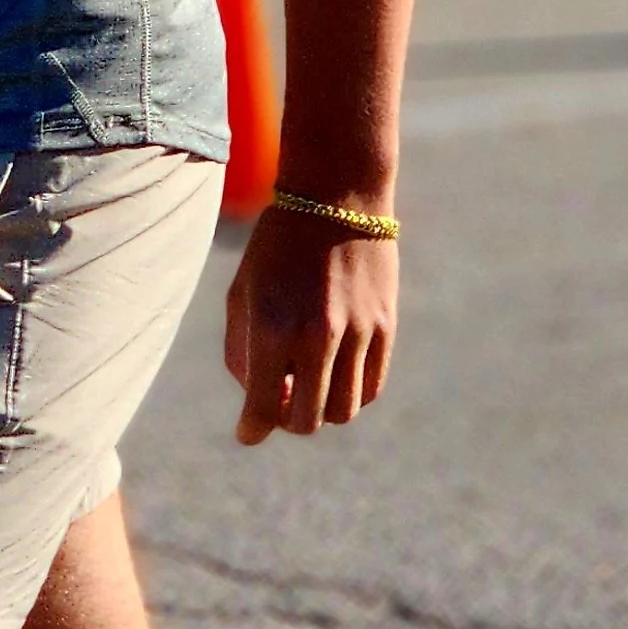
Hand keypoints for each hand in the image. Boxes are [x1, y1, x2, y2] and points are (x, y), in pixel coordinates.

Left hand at [224, 203, 399, 443]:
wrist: (337, 196)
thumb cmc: (277, 245)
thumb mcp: (243, 291)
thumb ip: (241, 350)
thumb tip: (256, 400)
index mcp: (272, 326)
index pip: (262, 408)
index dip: (250, 430)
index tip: (246, 432)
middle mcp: (316, 336)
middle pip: (306, 421)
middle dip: (286, 421)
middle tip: (279, 402)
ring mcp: (357, 333)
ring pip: (343, 412)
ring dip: (322, 410)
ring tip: (309, 385)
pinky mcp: (386, 327)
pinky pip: (371, 388)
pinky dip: (352, 393)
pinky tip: (336, 373)